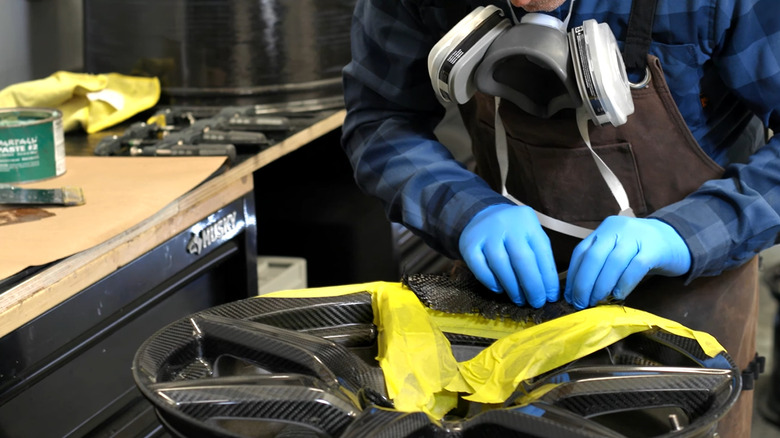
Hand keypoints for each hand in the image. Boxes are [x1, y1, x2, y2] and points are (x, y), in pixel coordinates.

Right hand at [459, 204, 558, 306]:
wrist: (482, 216)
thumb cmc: (513, 232)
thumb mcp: (530, 234)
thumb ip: (540, 255)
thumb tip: (548, 288)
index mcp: (527, 221)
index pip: (541, 252)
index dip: (548, 278)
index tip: (551, 296)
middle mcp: (506, 223)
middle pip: (521, 258)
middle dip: (532, 285)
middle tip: (537, 302)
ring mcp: (485, 233)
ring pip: (500, 264)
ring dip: (512, 287)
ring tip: (520, 300)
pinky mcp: (469, 244)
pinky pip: (480, 268)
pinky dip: (491, 282)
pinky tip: (500, 289)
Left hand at [564, 216, 690, 308]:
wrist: (679, 239)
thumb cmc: (642, 250)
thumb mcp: (618, 250)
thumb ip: (601, 264)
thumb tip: (579, 291)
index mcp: (604, 229)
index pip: (581, 252)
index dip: (573, 275)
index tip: (569, 296)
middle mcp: (618, 228)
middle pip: (593, 257)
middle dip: (583, 283)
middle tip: (580, 303)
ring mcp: (637, 236)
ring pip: (613, 262)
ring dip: (601, 286)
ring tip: (596, 302)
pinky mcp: (654, 248)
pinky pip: (635, 267)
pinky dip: (624, 283)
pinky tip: (618, 295)